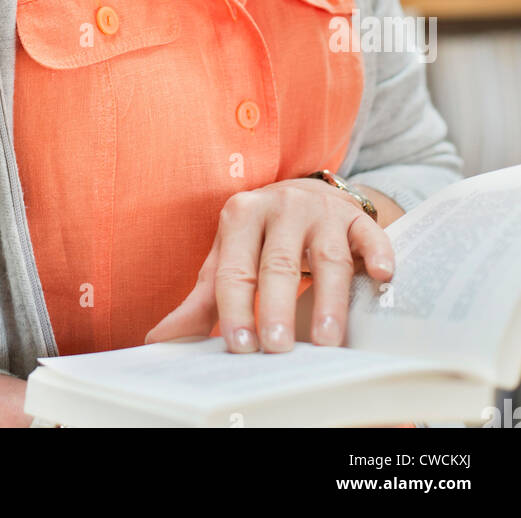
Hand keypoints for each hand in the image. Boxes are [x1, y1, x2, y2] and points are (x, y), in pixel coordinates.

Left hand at [144, 178, 394, 353]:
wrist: (306, 194)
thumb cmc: (261, 237)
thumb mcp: (230, 257)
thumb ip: (202, 298)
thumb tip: (159, 339)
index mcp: (240, 215)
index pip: (234, 268)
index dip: (235, 307)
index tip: (239, 345)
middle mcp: (280, 205)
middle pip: (278, 261)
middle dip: (277, 306)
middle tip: (278, 346)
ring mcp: (321, 210)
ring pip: (326, 255)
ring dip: (328, 298)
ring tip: (328, 339)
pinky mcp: (355, 216)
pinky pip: (369, 233)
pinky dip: (377, 253)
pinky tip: (382, 277)